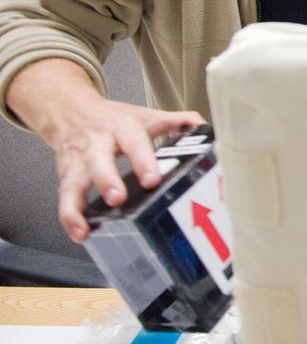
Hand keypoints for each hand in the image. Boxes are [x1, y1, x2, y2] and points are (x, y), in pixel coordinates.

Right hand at [7, 59, 203, 242]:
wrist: (72, 111)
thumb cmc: (114, 119)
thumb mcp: (145, 115)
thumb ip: (176, 122)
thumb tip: (204, 127)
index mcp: (123, 128)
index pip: (134, 143)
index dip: (143, 161)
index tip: (152, 179)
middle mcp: (97, 144)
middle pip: (99, 160)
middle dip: (107, 180)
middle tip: (117, 198)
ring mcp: (79, 160)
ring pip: (74, 182)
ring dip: (78, 206)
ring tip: (87, 227)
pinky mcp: (66, 175)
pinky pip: (65, 198)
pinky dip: (70, 217)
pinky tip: (80, 233)